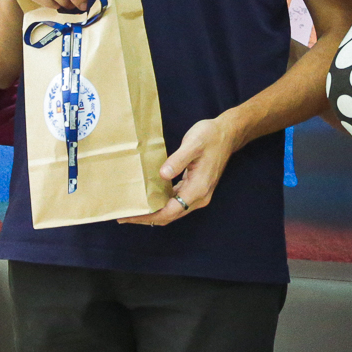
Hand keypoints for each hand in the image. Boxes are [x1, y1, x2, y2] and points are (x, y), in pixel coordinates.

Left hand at [120, 114, 242, 224]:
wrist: (227, 134)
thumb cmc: (210, 136)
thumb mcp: (193, 144)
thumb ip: (178, 160)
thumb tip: (162, 175)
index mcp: (198, 189)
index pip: (170, 211)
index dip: (150, 216)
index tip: (130, 216)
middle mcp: (199, 196)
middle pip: (170, 215)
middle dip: (148, 218)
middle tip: (125, 215)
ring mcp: (198, 193)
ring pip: (173, 210)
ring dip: (154, 211)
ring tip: (133, 208)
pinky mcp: (195, 188)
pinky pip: (176, 201)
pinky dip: (162, 202)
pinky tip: (149, 196)